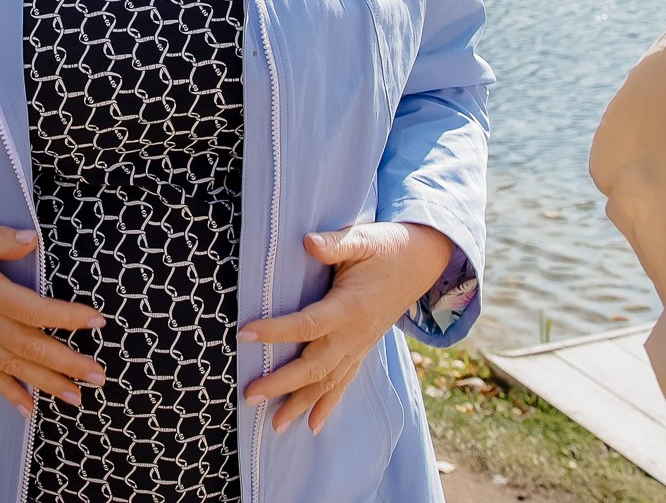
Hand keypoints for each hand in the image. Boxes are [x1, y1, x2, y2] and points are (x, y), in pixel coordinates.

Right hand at [0, 215, 106, 413]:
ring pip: (15, 367)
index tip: (98, 321)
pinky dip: (9, 393)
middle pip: (32, 348)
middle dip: (68, 363)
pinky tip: (28, 409)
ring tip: (77, 398)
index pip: (36, 310)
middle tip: (100, 376)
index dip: (69, 317)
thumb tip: (32, 239)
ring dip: (48, 384)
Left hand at [239, 222, 453, 433]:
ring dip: (300, 403)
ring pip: (327, 382)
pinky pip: (344, 382)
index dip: (276, 331)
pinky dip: (327, 405)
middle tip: (249, 395)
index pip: (307, 324)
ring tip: (274, 426)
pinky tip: (312, 425)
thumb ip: (335, 244)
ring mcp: (359, 346)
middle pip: (314, 366)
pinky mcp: (362, 349)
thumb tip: (309, 242)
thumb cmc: (385, 247)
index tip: (245, 334)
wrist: (420, 262)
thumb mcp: (362, 239)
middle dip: (281, 383)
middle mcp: (354, 334)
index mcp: (349, 307)